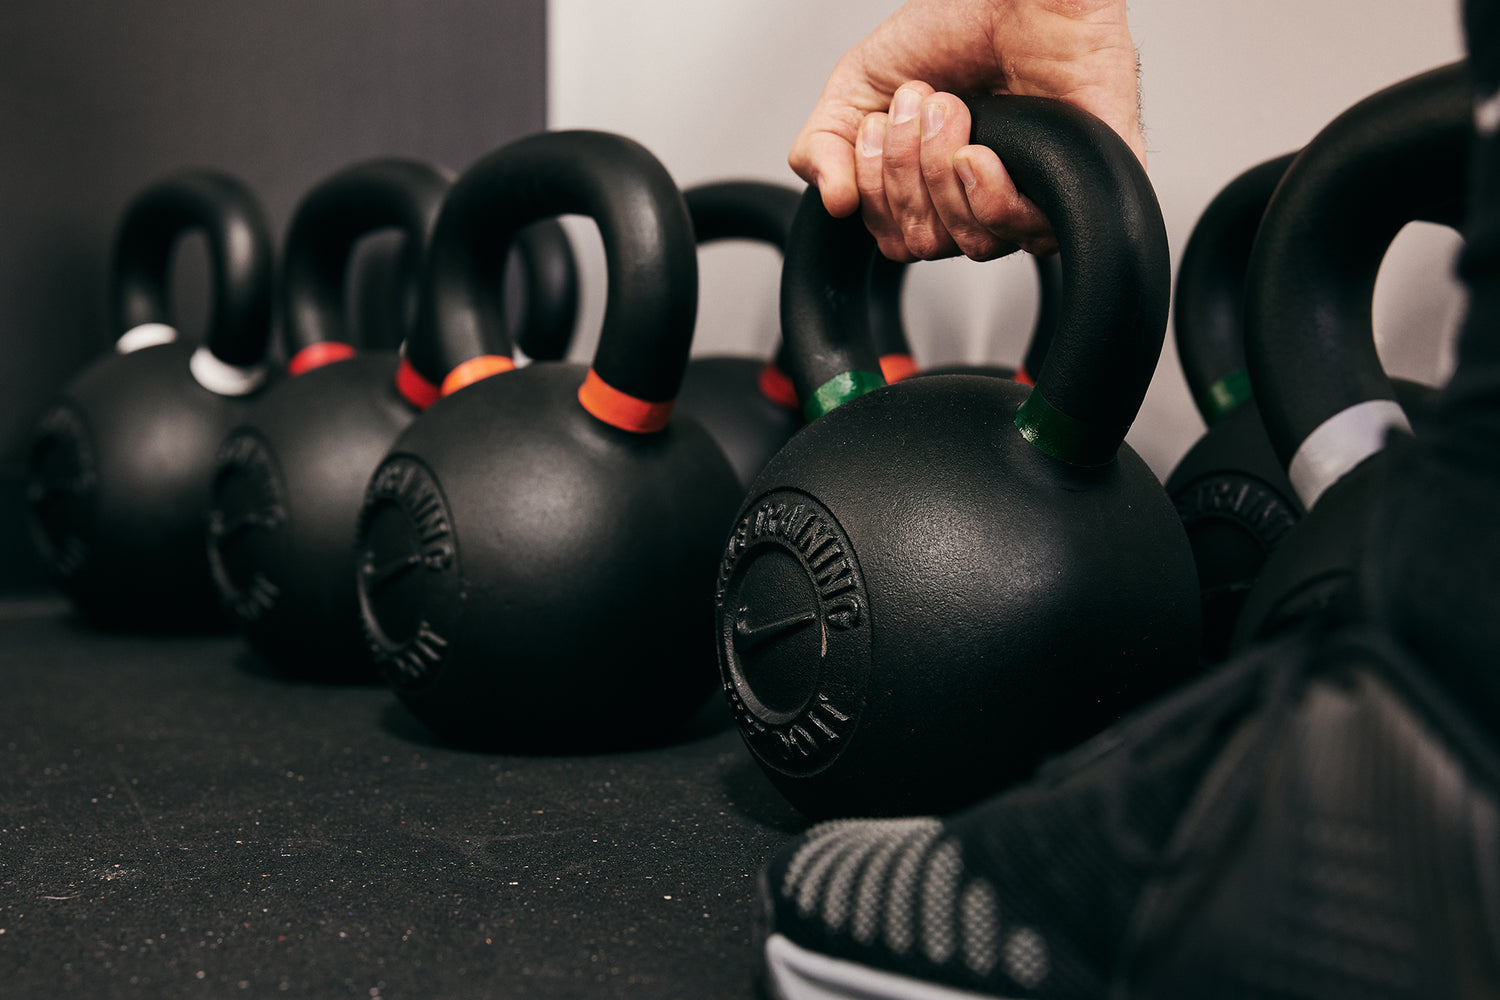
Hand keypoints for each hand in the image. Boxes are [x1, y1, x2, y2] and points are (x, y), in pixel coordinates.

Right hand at [789, 0, 1143, 260]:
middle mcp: (980, 197)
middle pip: (925, 242)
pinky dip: (988, 197)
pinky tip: (978, 154)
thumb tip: (833, 202)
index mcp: (934, 186)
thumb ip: (822, 146)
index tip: (877, 124)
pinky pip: (1027, 236)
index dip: (875, 191)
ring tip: (950, 110)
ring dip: (941, 173)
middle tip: (920, 106)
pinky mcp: (1073, 187)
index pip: (895, 237)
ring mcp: (1028, 196)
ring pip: (970, 242)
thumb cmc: (955, 23)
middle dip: (905, 172)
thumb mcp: (858, 84)